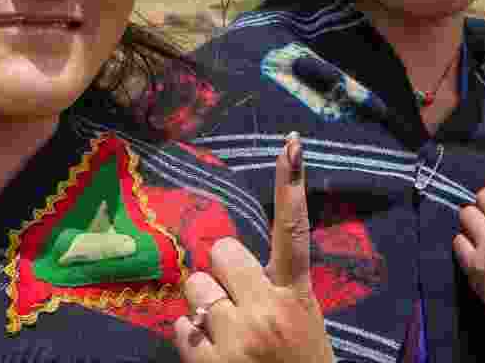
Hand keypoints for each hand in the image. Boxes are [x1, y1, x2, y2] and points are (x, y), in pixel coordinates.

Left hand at [175, 132, 333, 362]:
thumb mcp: (303, 326)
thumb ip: (274, 294)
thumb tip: (223, 266)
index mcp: (297, 299)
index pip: (294, 233)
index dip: (291, 187)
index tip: (292, 144)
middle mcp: (265, 312)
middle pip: (223, 252)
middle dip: (223, 269)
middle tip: (237, 298)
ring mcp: (233, 338)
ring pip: (196, 288)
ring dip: (205, 305)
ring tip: (228, 332)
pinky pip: (181, 327)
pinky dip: (193, 338)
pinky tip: (216, 356)